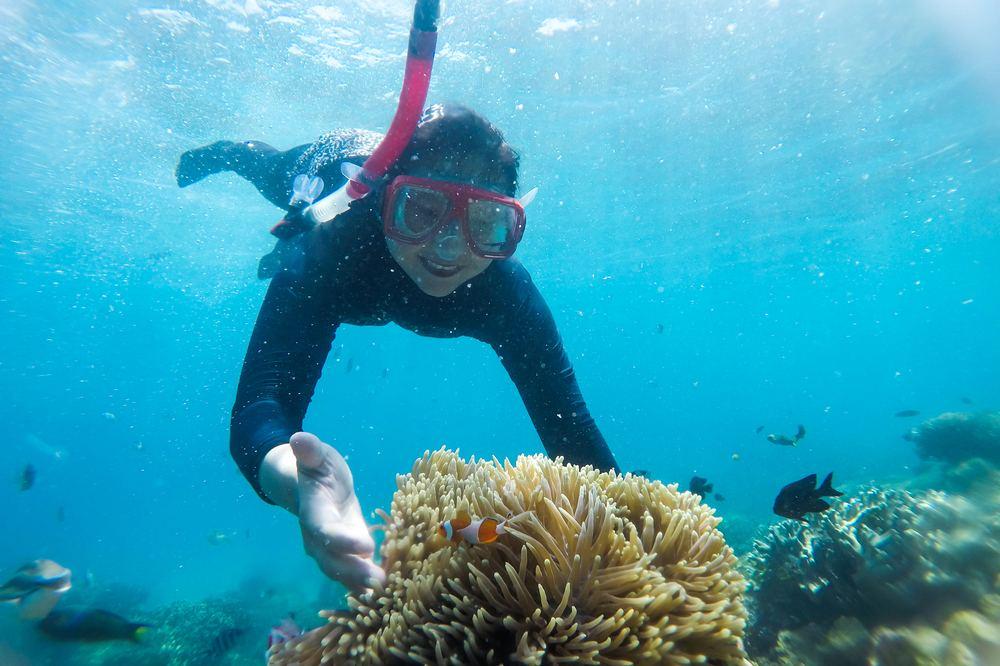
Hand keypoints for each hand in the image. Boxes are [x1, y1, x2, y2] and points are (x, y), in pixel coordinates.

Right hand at [288, 432, 384, 591]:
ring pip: (342, 571)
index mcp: (313, 512)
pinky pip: (354, 570)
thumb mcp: (315, 456)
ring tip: (386, 589)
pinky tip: (389, 585)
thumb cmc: (314, 466)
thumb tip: (298, 438)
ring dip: (362, 582)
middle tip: (379, 581)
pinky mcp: (346, 552)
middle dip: (354, 572)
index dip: (342, 540)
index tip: (365, 546)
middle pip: (332, 560)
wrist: (307, 485)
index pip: (325, 530)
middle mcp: (318, 536)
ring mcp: (330, 548)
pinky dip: (367, 580)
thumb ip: (309, 452)